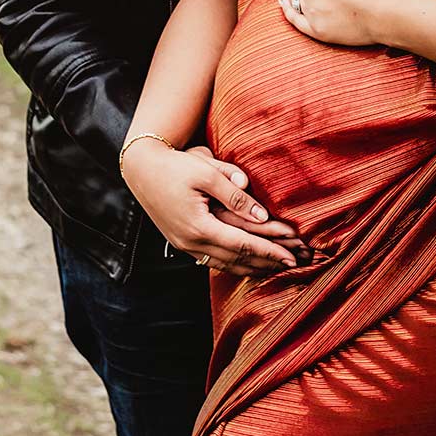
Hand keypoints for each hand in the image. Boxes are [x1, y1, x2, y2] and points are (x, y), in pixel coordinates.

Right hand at [120, 140, 301, 273]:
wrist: (141, 169)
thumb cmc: (175, 166)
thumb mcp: (206, 173)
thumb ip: (234, 194)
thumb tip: (261, 214)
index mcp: (199, 226)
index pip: (243, 244)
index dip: (270, 251)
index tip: (291, 256)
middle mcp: (192, 243)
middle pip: (237, 259)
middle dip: (267, 263)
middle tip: (294, 264)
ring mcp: (185, 246)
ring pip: (225, 264)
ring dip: (253, 268)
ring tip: (276, 269)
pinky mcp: (183, 242)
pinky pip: (213, 260)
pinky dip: (234, 265)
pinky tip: (247, 266)